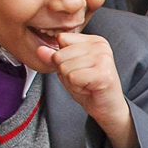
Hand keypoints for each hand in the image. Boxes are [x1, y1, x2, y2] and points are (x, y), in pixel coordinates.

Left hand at [39, 32, 135, 147]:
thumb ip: (53, 58)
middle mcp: (100, 46)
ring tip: (86, 84)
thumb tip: (39, 50)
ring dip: (72, 81)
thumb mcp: (67, 69)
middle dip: (66, 71)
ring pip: (65, 67)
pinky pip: (73, 77)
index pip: (61, 38)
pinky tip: (89, 89)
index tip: (79, 67)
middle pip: (60, 54)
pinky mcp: (103, 73)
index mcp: (93, 40)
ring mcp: (103, 58)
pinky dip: (77, 87)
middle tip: (83, 79)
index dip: (63, 57)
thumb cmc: (90, 87)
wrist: (108, 108)